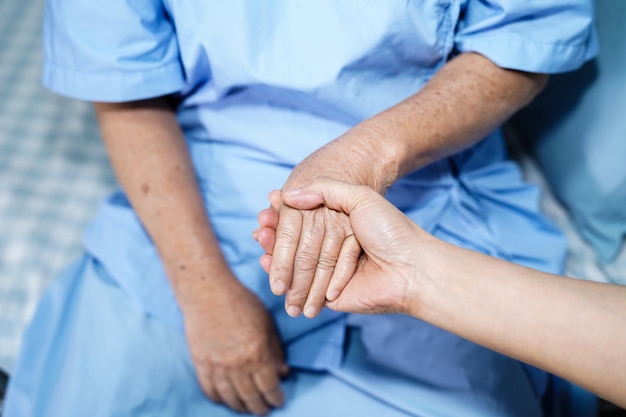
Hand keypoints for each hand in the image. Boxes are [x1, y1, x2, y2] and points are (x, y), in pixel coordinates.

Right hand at [183, 278, 288, 415]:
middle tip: (264, 410)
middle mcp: (237, 364)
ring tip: (247, 408)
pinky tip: (225, 399)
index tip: (279, 401)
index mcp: (257, 354)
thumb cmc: (242, 303)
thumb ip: (275, 350)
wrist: (208, 293)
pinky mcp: (200, 363)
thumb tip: (283, 372)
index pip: (269, 387)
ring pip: (230, 398)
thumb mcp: (267, 323)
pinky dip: (218, 398)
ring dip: (240, 407)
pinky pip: (209, 390)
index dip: (276, 398)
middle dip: (260, 407)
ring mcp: (217, 366)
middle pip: (251, 397)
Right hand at [266, 131, 393, 318]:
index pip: (304, 219)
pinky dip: (282, 274)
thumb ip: (326, 189)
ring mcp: (330, 272)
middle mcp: (333, 248)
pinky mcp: (328, 295)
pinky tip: (267, 262)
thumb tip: (290, 193)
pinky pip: (301, 286)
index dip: (285, 214)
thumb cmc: (390, 230)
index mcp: (340, 225)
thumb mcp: (360, 197)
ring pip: (294, 263)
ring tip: (260, 241)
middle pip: (295, 242)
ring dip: (274, 253)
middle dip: (275, 235)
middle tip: (260, 227)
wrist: (410, 267)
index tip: (268, 207)